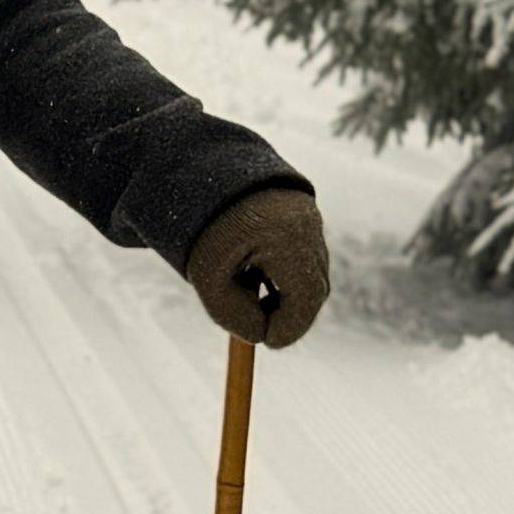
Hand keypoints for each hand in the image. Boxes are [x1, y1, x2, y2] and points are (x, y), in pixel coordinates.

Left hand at [183, 186, 328, 347]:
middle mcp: (306, 224)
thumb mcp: (208, 277)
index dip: (289, 327)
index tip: (270, 343)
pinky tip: (255, 268)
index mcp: (287, 238)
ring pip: (309, 268)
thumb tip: (262, 336)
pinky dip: (285, 267)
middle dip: (291, 311)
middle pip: (314, 285)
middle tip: (264, 326)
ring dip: (288, 289)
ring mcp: (308, 214)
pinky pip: (303, 249)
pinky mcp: (302, 209)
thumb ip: (234, 315)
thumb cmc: (200, 226)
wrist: (198, 170)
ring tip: (250, 288)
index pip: (305, 299)